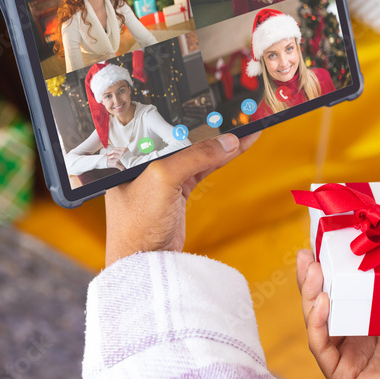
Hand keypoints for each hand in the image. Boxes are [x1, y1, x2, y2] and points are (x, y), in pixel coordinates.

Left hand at [103, 132, 259, 265]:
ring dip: (221, 145)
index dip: (192, 118)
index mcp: (132, 155)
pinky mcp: (177, 195)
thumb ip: (194, 157)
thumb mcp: (163, 180)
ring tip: (247, 131)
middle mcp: (145, 164)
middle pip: (183, 140)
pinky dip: (220, 161)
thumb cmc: (137, 225)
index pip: (165, 128)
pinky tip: (236, 150)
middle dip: (211, 129)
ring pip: (197, 155)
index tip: (219, 112)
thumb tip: (226, 141)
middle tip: (238, 117)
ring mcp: (163, 180)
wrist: (144, 266)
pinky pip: (202, 171)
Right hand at [296, 248, 379, 378]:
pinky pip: (320, 346)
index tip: (327, 243)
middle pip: (324, 302)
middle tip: (307, 253)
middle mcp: (360, 337)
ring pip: (316, 321)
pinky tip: (321, 301)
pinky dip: (315, 323)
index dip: (334, 267)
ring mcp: (349, 356)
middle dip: (311, 277)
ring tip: (312, 269)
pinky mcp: (341, 375)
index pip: (347, 289)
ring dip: (308, 294)